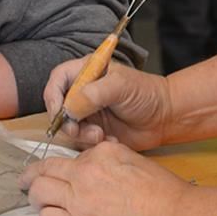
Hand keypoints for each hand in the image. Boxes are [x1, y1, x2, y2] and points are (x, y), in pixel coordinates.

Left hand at [20, 140, 188, 215]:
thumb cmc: (159, 190)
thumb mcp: (131, 157)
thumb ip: (107, 156)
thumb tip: (94, 160)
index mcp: (99, 153)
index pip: (67, 154)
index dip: (58, 163)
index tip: (53, 169)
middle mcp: (84, 173)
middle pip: (43, 170)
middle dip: (31, 174)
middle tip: (26, 179)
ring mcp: (79, 200)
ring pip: (39, 193)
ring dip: (35, 195)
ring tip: (35, 199)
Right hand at [42, 59, 171, 150]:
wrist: (163, 117)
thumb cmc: (145, 93)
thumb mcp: (121, 86)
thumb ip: (95, 93)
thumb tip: (70, 107)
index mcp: (87, 71)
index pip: (58, 79)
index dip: (53, 95)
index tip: (59, 112)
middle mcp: (84, 91)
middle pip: (59, 106)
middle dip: (67, 122)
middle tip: (80, 131)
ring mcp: (88, 112)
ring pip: (69, 126)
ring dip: (81, 135)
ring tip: (101, 135)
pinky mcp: (94, 130)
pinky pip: (82, 141)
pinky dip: (91, 144)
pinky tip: (110, 140)